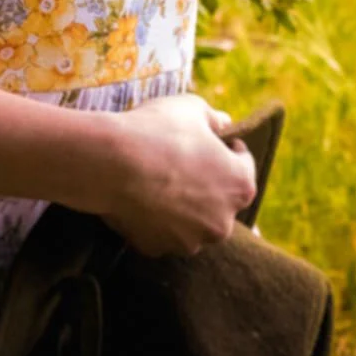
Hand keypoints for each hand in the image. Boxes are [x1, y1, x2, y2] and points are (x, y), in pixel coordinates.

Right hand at [97, 92, 257, 259]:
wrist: (111, 162)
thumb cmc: (158, 130)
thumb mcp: (191, 107)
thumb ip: (214, 118)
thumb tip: (224, 123)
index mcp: (239, 186)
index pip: (244, 165)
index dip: (227, 148)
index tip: (211, 140)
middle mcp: (222, 223)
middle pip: (219, 200)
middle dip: (206, 182)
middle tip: (181, 159)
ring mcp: (188, 241)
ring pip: (190, 221)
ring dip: (181, 204)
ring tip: (157, 177)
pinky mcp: (156, 248)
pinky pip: (159, 231)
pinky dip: (154, 217)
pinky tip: (139, 194)